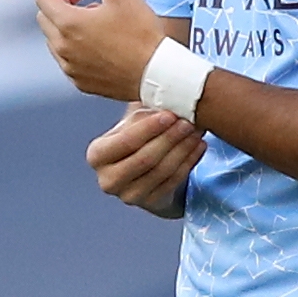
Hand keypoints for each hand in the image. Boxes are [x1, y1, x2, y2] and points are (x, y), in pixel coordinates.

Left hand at [35, 0, 164, 100]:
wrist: (155, 72)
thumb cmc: (141, 35)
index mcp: (68, 24)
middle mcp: (63, 48)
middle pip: (46, 17)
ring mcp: (70, 67)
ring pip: (56, 38)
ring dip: (68, 22)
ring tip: (97, 16)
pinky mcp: (80, 81)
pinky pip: (68, 57)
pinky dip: (75, 43)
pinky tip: (99, 39)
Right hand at [86, 105, 206, 217]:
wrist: (144, 163)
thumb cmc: (139, 133)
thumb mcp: (134, 118)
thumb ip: (143, 108)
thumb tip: (163, 94)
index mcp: (97, 154)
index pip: (125, 142)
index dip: (150, 128)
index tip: (171, 114)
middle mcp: (107, 179)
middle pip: (145, 158)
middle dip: (170, 138)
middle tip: (189, 122)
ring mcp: (128, 195)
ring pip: (161, 171)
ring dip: (183, 149)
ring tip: (197, 130)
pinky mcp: (149, 202)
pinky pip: (173, 181)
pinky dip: (189, 161)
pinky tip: (200, 145)